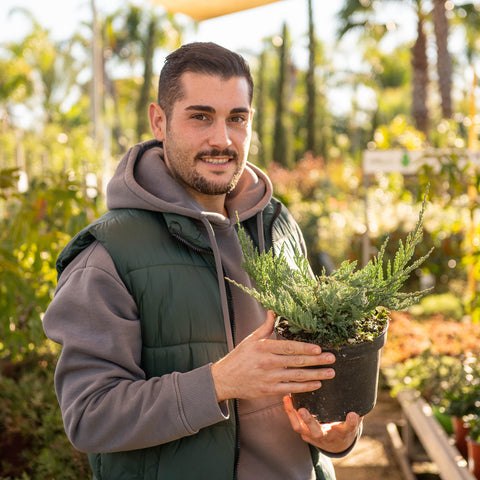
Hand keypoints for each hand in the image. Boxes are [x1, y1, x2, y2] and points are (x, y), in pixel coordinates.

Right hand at [210, 311, 335, 401]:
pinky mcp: (268, 390)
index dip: (305, 348)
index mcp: (264, 348)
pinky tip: (316, 384)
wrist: (225, 379)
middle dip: (316, 361)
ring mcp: (269, 378)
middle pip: (296, 362)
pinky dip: (304, 387)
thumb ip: (265, 326)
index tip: (319, 349)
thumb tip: (273, 311)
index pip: (288, 347)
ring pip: (296, 377)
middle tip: (331, 359)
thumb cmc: (239, 357)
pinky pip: (290, 389)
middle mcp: (267, 363)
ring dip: (315, 375)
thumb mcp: (251, 339)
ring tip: (330, 373)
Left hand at [283, 395, 361, 452]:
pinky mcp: (304, 432)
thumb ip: (353, 418)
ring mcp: (312, 436)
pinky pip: (295, 423)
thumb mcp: (351, 425)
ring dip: (292, 414)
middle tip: (303, 410)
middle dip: (309, 421)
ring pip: (300, 428)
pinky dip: (290, 412)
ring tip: (288, 399)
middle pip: (317, 432)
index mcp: (341, 433)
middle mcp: (325, 436)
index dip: (350, 422)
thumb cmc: (344, 429)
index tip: (352, 415)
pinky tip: (287, 399)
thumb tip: (359, 402)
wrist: (335, 445)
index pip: (347, 428)